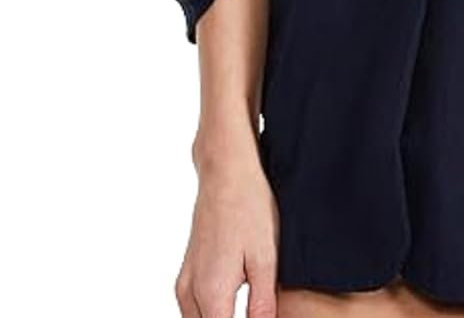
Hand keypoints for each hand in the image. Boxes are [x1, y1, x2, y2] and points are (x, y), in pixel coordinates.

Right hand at [175, 145, 278, 317]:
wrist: (226, 172)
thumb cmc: (249, 207)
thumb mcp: (266, 257)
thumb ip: (262, 303)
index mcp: (212, 292)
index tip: (261, 317)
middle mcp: (191, 291)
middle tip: (257, 310)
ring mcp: (185, 282)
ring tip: (249, 307)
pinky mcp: (186, 272)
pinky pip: (192, 309)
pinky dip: (211, 314)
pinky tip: (233, 305)